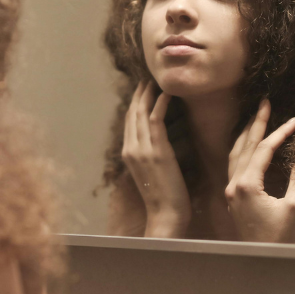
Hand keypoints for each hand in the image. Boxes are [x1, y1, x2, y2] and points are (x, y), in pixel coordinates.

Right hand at [122, 81, 190, 237]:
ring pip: (141, 114)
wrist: (165, 214)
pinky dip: (160, 104)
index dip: (135, 104)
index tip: (142, 90)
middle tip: (147, 79)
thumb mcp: (151, 173)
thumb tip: (158, 143)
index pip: (129, 122)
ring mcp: (141, 149)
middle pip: (132, 114)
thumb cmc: (164, 197)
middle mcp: (130, 149)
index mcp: (128, 154)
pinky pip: (156, 120)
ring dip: (148, 95)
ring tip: (156, 82)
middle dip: (139, 95)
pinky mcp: (156, 150)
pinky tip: (167, 94)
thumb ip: (150, 155)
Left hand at [225, 99, 294, 243]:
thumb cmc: (279, 237)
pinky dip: (242, 149)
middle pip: (244, 146)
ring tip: (257, 117)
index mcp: (246, 185)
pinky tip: (248, 143)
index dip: (279, 133)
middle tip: (265, 102)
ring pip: (235, 154)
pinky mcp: (233, 196)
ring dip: (246, 134)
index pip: (263, 150)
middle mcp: (234, 184)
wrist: (262, 260)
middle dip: (256, 123)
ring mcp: (231, 190)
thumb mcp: (294, 207)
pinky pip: (234, 165)